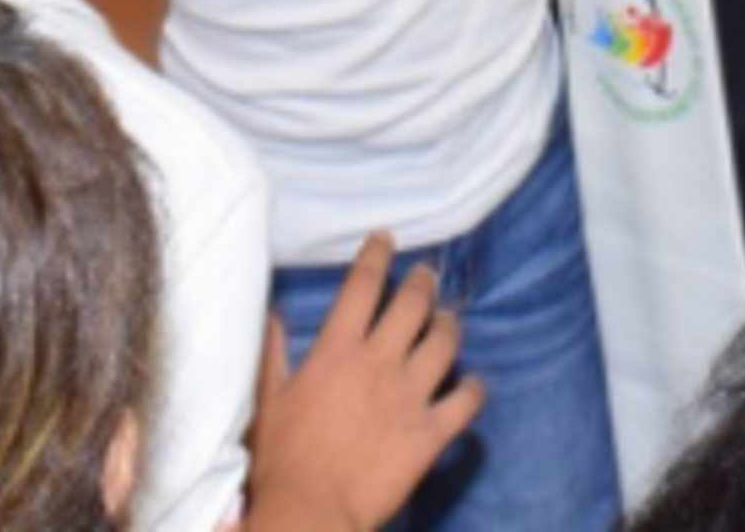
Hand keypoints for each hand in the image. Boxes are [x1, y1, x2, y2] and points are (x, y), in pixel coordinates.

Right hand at [241, 234, 482, 531]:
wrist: (310, 512)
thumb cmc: (282, 459)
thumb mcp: (268, 401)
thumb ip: (272, 355)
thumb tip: (272, 314)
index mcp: (338, 349)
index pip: (362, 286)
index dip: (376, 256)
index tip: (385, 239)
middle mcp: (380, 361)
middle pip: (412, 305)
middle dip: (422, 283)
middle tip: (427, 275)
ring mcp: (410, 395)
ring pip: (444, 344)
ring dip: (449, 326)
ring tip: (449, 319)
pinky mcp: (430, 432)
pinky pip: (465, 402)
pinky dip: (474, 389)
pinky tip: (475, 382)